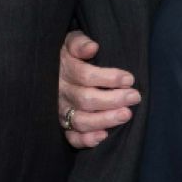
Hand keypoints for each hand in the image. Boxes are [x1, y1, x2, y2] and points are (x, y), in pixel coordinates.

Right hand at [59, 30, 139, 149]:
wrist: (46, 70)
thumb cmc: (66, 55)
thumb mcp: (69, 41)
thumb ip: (79, 42)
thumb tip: (92, 47)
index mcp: (64, 70)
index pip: (85, 76)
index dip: (108, 78)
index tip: (129, 79)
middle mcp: (61, 92)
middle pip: (86, 100)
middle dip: (113, 100)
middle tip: (134, 97)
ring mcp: (60, 110)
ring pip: (80, 120)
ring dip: (104, 120)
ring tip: (126, 115)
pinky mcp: (62, 125)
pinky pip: (71, 138)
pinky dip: (86, 140)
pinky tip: (103, 136)